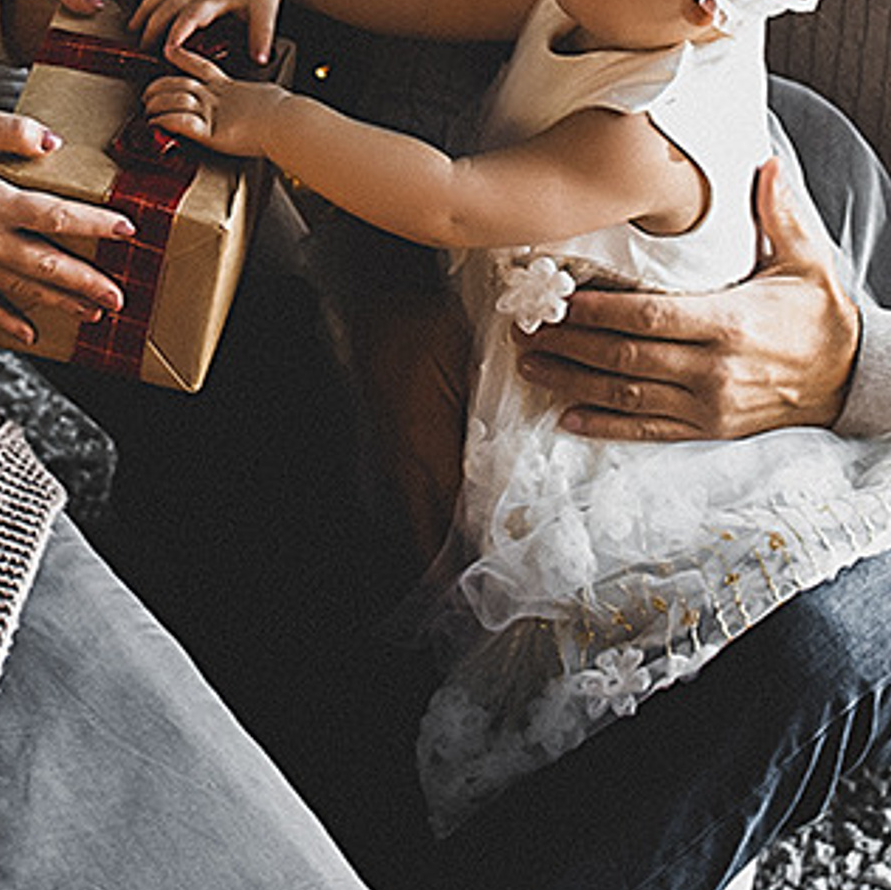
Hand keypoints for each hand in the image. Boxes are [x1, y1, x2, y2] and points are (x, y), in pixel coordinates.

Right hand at [0, 105, 134, 355]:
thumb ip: (13, 131)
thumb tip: (52, 142)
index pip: (55, 216)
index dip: (94, 224)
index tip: (127, 229)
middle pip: (46, 266)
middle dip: (86, 283)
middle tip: (120, 296)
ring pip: (23, 289)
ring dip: (61, 303)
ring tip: (95, 313)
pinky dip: (9, 322)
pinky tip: (33, 335)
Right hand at [133, 0, 286, 69]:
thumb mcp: (265, 12)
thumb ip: (262, 37)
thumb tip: (261, 59)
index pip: (189, 16)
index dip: (176, 32)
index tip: (166, 49)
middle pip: (167, 5)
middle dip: (152, 26)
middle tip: (143, 47)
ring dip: (145, 9)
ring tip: (133, 27)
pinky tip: (148, 4)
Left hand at [142, 63, 283, 161]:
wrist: (289, 123)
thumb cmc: (285, 113)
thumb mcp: (268, 97)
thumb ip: (259, 99)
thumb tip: (270, 103)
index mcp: (229, 86)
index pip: (200, 66)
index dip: (181, 57)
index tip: (168, 51)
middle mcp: (217, 97)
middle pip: (179, 84)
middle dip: (159, 87)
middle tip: (146, 93)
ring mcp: (213, 114)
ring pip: (175, 101)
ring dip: (157, 105)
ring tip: (147, 109)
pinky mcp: (210, 133)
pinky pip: (181, 123)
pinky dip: (165, 122)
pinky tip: (155, 124)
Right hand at [348, 272, 472, 570]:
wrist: (380, 291)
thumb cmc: (426, 321)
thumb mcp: (466, 365)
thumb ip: (485, 417)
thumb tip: (509, 464)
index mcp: (423, 442)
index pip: (444, 515)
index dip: (458, 555)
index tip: (474, 589)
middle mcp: (402, 453)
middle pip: (421, 524)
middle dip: (440, 563)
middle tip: (462, 598)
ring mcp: (390, 444)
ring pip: (409, 508)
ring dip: (428, 540)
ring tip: (448, 574)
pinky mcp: (389, 431)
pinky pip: (405, 486)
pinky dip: (420, 511)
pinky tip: (435, 518)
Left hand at [512, 157, 860, 440]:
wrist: (853, 378)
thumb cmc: (822, 314)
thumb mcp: (807, 259)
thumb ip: (779, 213)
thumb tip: (764, 163)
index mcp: (730, 322)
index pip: (650, 316)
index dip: (599, 311)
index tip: (560, 299)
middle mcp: (714, 369)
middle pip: (627, 357)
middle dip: (571, 343)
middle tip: (525, 328)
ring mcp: (710, 405)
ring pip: (629, 396)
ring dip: (574, 381)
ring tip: (531, 364)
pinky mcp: (709, 428)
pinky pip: (649, 429)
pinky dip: (606, 425)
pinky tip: (568, 416)